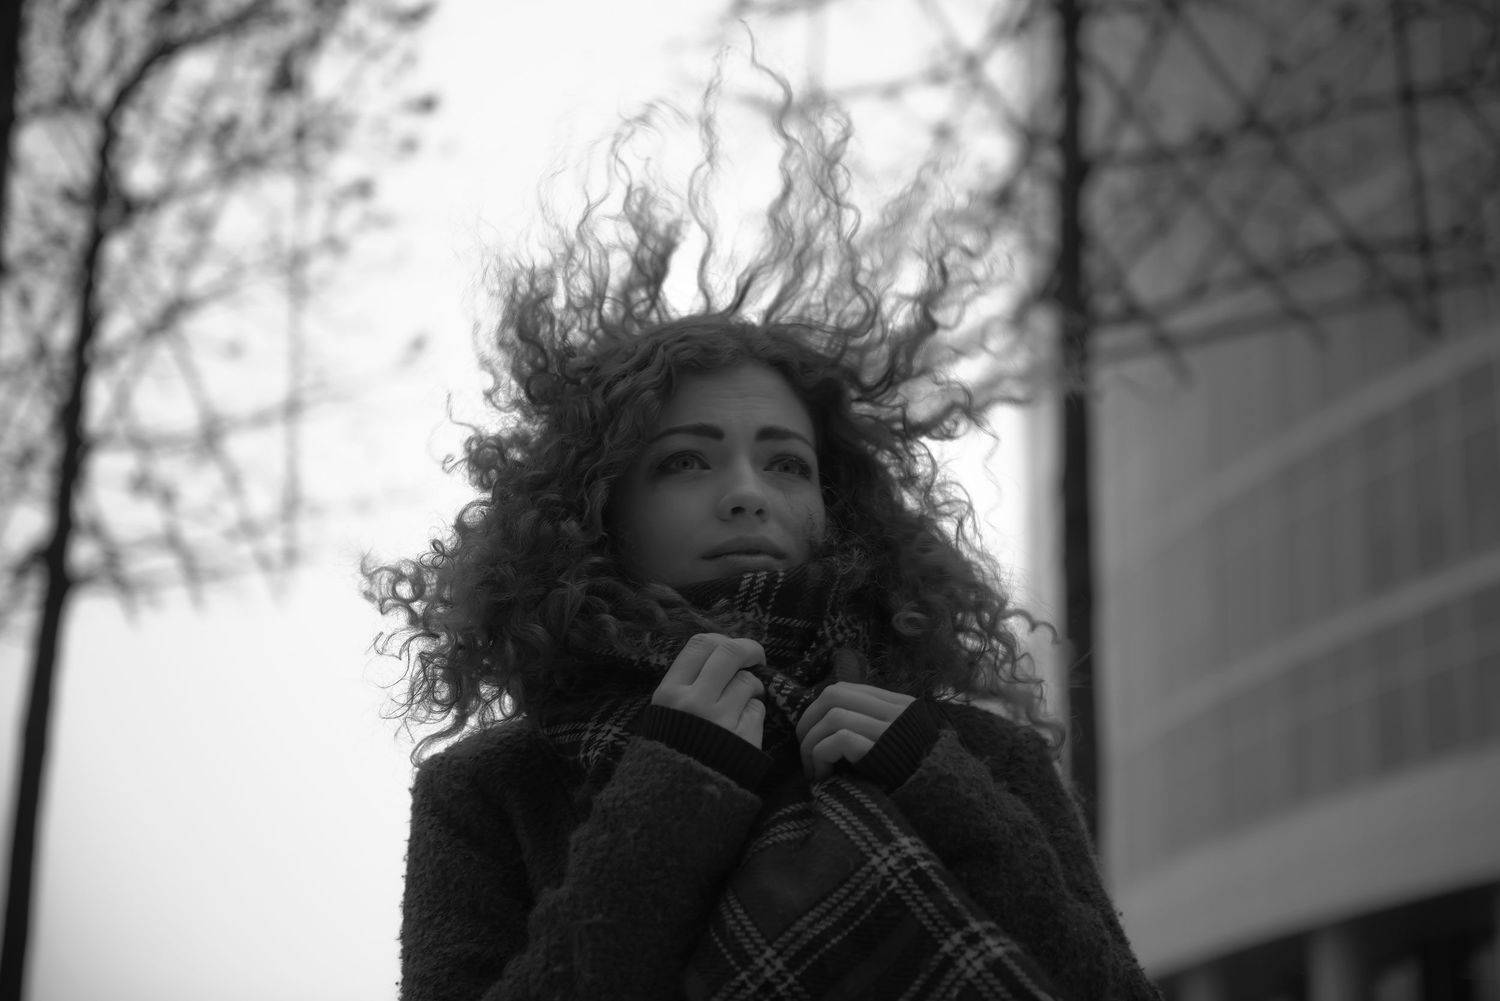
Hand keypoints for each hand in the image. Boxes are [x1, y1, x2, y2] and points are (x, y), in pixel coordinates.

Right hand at [651, 633, 768, 749]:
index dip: (723, 640)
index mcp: (669, 692)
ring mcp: (720, 721)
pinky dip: (754, 714)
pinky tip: (741, 727)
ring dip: (752, 689)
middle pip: (730, 653)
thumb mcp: (665, 713)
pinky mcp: (743, 740)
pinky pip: (758, 711)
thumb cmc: (674, 749)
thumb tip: (722, 650)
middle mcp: (694, 702)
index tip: (733, 647)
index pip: (700, 644)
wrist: (677, 798)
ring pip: (748, 682)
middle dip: (750, 650)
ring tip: (741, 704)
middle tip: (757, 657)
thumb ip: (688, 682)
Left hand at [795, 682, 914, 780]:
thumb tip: (826, 721)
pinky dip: (821, 756)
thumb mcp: (894, 742)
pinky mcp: (882, 750)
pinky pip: (840, 739)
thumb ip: (871, 724)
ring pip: (833, 716)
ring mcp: (890, 729)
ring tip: (814, 770)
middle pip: (833, 694)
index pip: (844, 689)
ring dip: (811, 744)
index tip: (811, 734)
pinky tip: (823, 777)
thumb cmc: (908, 777)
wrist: (937, 799)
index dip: (817, 709)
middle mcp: (895, 710)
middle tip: (804, 750)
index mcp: (897, 704)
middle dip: (808, 721)